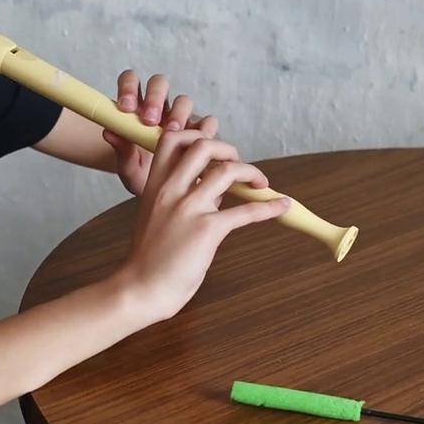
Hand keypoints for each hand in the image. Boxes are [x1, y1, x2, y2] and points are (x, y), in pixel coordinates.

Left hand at [104, 70, 219, 195]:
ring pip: (183, 101)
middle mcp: (160, 108)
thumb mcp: (128, 168)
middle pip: (159, 84)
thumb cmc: (141, 176)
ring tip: (172, 133)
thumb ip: (120, 151)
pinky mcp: (202, 131)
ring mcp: (182, 118)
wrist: (164, 195)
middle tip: (149, 120)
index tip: (126, 107)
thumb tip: (109, 132)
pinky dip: (204, 129)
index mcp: (136, 109)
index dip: (128, 87)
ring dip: (177, 114)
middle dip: (155, 98)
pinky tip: (197, 143)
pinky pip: (208, 122)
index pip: (131, 81)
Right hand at [112, 127, 290, 323]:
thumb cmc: (149, 257)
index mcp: (155, 185)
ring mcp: (189, 208)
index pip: (173, 139)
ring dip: (251, 172)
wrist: (141, 287)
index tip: (215, 150)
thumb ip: (181, 198)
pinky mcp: (207, 230)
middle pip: (203, 146)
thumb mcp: (156, 216)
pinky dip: (268, 207)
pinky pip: (245, 211)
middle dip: (229, 149)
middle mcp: (171, 190)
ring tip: (261, 183)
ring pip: (227, 171)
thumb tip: (215, 192)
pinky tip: (281, 206)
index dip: (198, 135)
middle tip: (239, 165)